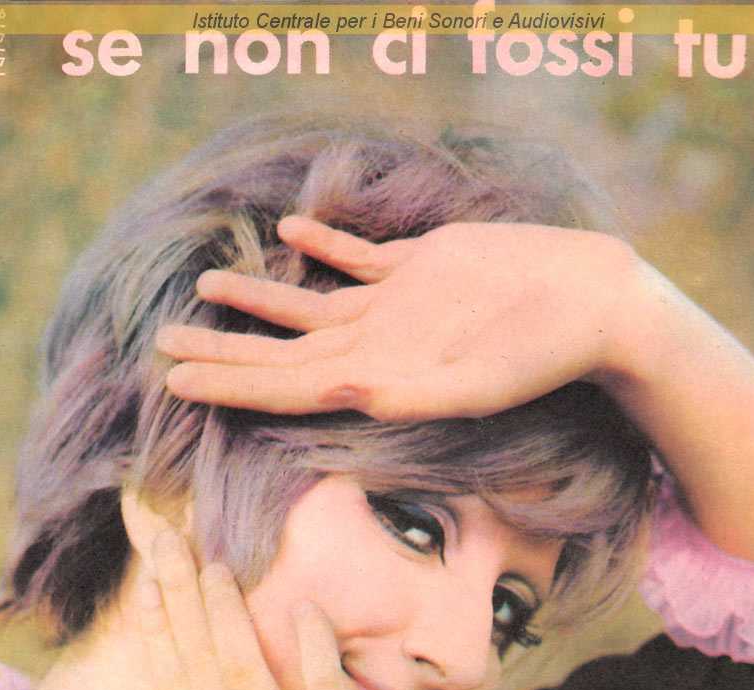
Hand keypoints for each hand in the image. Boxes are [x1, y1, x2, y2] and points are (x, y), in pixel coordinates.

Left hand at [157, 216, 637, 420]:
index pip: (287, 384)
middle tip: (162, 347)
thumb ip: (409, 394)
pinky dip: (325, 244)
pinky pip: (360, 256)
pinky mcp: (422, 266)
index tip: (174, 382)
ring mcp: (396, 304)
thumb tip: (339, 395)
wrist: (591, 304)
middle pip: (284, 349)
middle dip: (224, 349)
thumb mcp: (477, 383)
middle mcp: (378, 342)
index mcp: (381, 374)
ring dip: (258, 296)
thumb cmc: (543, 353)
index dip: (230, 383)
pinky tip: (292, 231)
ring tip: (205, 284)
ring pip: (310, 302)